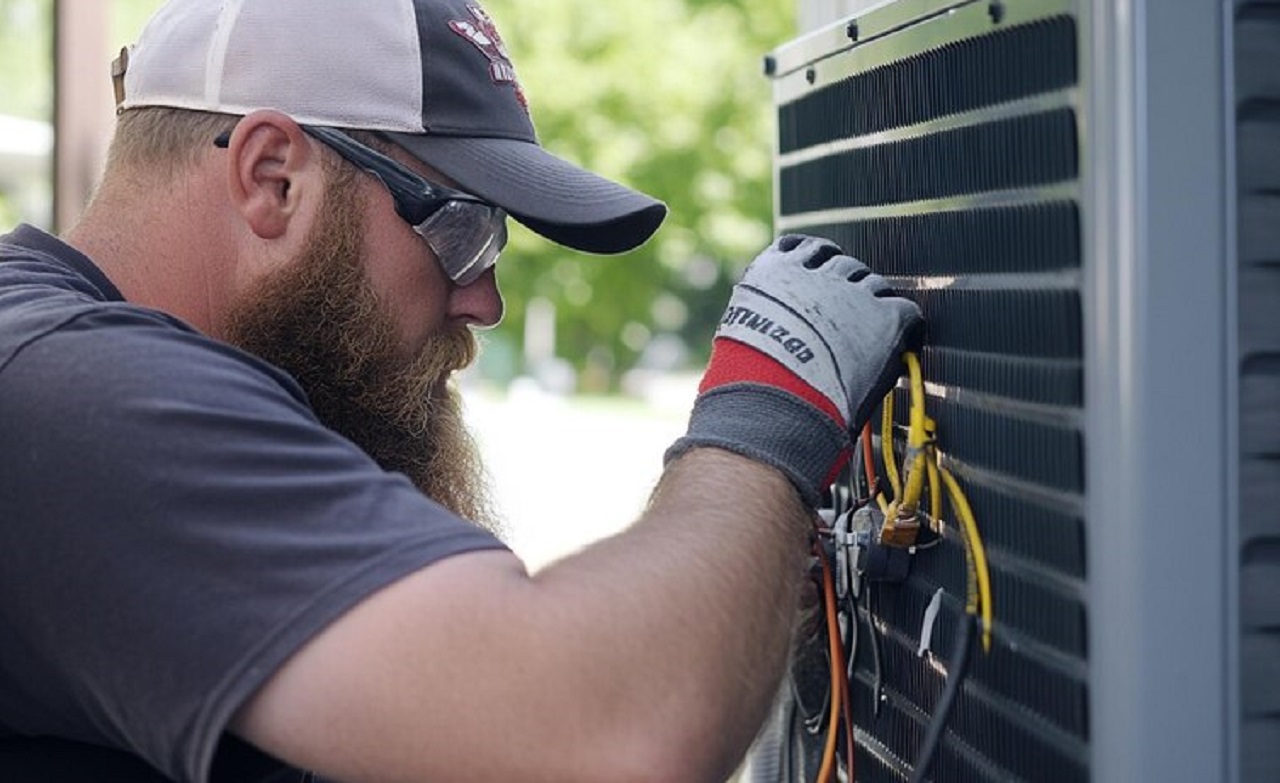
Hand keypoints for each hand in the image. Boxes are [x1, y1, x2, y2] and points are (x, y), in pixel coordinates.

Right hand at [666, 234, 922, 505]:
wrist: (773, 410)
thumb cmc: (749, 389)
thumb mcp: (742, 336)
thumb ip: (764, 317)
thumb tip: (774, 331)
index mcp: (772, 272)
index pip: (803, 247)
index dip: (818, 261)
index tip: (822, 274)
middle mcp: (813, 274)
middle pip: (844, 265)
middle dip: (847, 288)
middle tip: (848, 318)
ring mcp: (850, 294)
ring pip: (874, 286)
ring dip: (873, 306)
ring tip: (870, 338)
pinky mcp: (883, 318)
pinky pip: (907, 311)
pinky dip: (907, 328)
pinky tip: (904, 344)